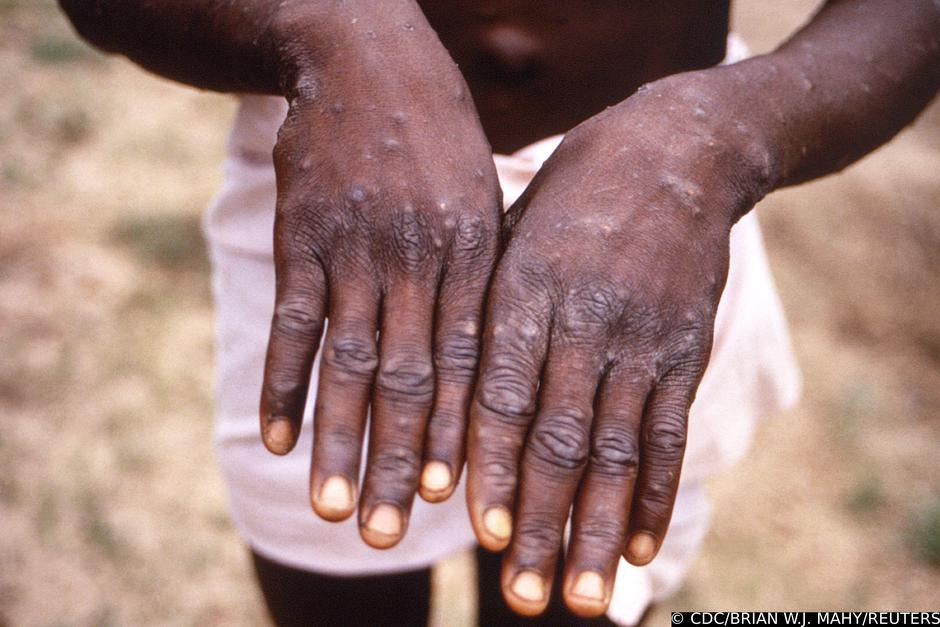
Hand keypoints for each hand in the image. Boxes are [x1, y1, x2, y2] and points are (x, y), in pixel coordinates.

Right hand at [258, 6, 500, 548]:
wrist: (367, 59)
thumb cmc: (437, 139)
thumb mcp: (482, 197)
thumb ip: (484, 276)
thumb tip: (491, 361)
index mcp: (472, 254)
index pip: (469, 362)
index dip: (461, 433)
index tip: (455, 499)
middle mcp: (416, 260)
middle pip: (410, 379)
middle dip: (401, 460)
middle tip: (393, 533)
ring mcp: (355, 250)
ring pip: (348, 363)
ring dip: (339, 441)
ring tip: (334, 507)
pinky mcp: (302, 239)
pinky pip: (291, 323)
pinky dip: (281, 383)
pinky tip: (275, 438)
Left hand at [466, 72, 770, 614]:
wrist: (675, 152)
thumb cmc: (571, 197)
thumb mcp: (513, 231)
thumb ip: (484, 309)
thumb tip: (442, 395)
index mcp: (525, 289)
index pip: (501, 393)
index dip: (490, 464)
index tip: (477, 531)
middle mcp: (584, 320)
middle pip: (558, 437)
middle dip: (538, 522)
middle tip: (521, 596)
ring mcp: (641, 338)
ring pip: (616, 450)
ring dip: (595, 528)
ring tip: (578, 597)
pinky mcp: (685, 350)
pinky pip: (669, 432)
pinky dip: (654, 494)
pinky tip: (637, 546)